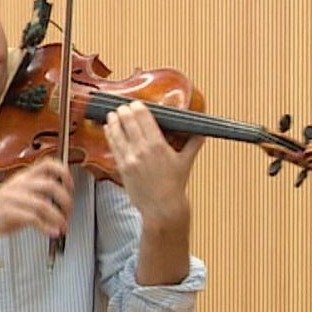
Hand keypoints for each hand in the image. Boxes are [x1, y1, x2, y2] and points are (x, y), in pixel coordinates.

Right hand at [0, 158, 75, 244]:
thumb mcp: (17, 197)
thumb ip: (36, 195)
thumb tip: (59, 201)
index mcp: (22, 177)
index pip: (47, 164)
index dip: (64, 172)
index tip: (71, 186)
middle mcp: (18, 184)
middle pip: (51, 185)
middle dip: (66, 201)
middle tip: (68, 213)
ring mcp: (12, 198)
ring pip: (44, 204)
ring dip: (58, 218)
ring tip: (62, 227)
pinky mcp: (7, 213)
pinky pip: (33, 218)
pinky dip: (46, 227)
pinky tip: (51, 233)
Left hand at [103, 101, 200, 225]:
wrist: (162, 208)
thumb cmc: (175, 185)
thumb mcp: (186, 162)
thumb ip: (194, 143)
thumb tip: (202, 131)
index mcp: (158, 145)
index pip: (144, 117)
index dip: (138, 107)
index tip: (136, 103)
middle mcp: (142, 149)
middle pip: (128, 121)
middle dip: (124, 110)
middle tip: (124, 107)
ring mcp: (130, 158)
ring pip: (117, 131)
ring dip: (114, 120)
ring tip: (113, 114)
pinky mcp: (122, 167)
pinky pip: (113, 145)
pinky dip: (110, 134)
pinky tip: (108, 128)